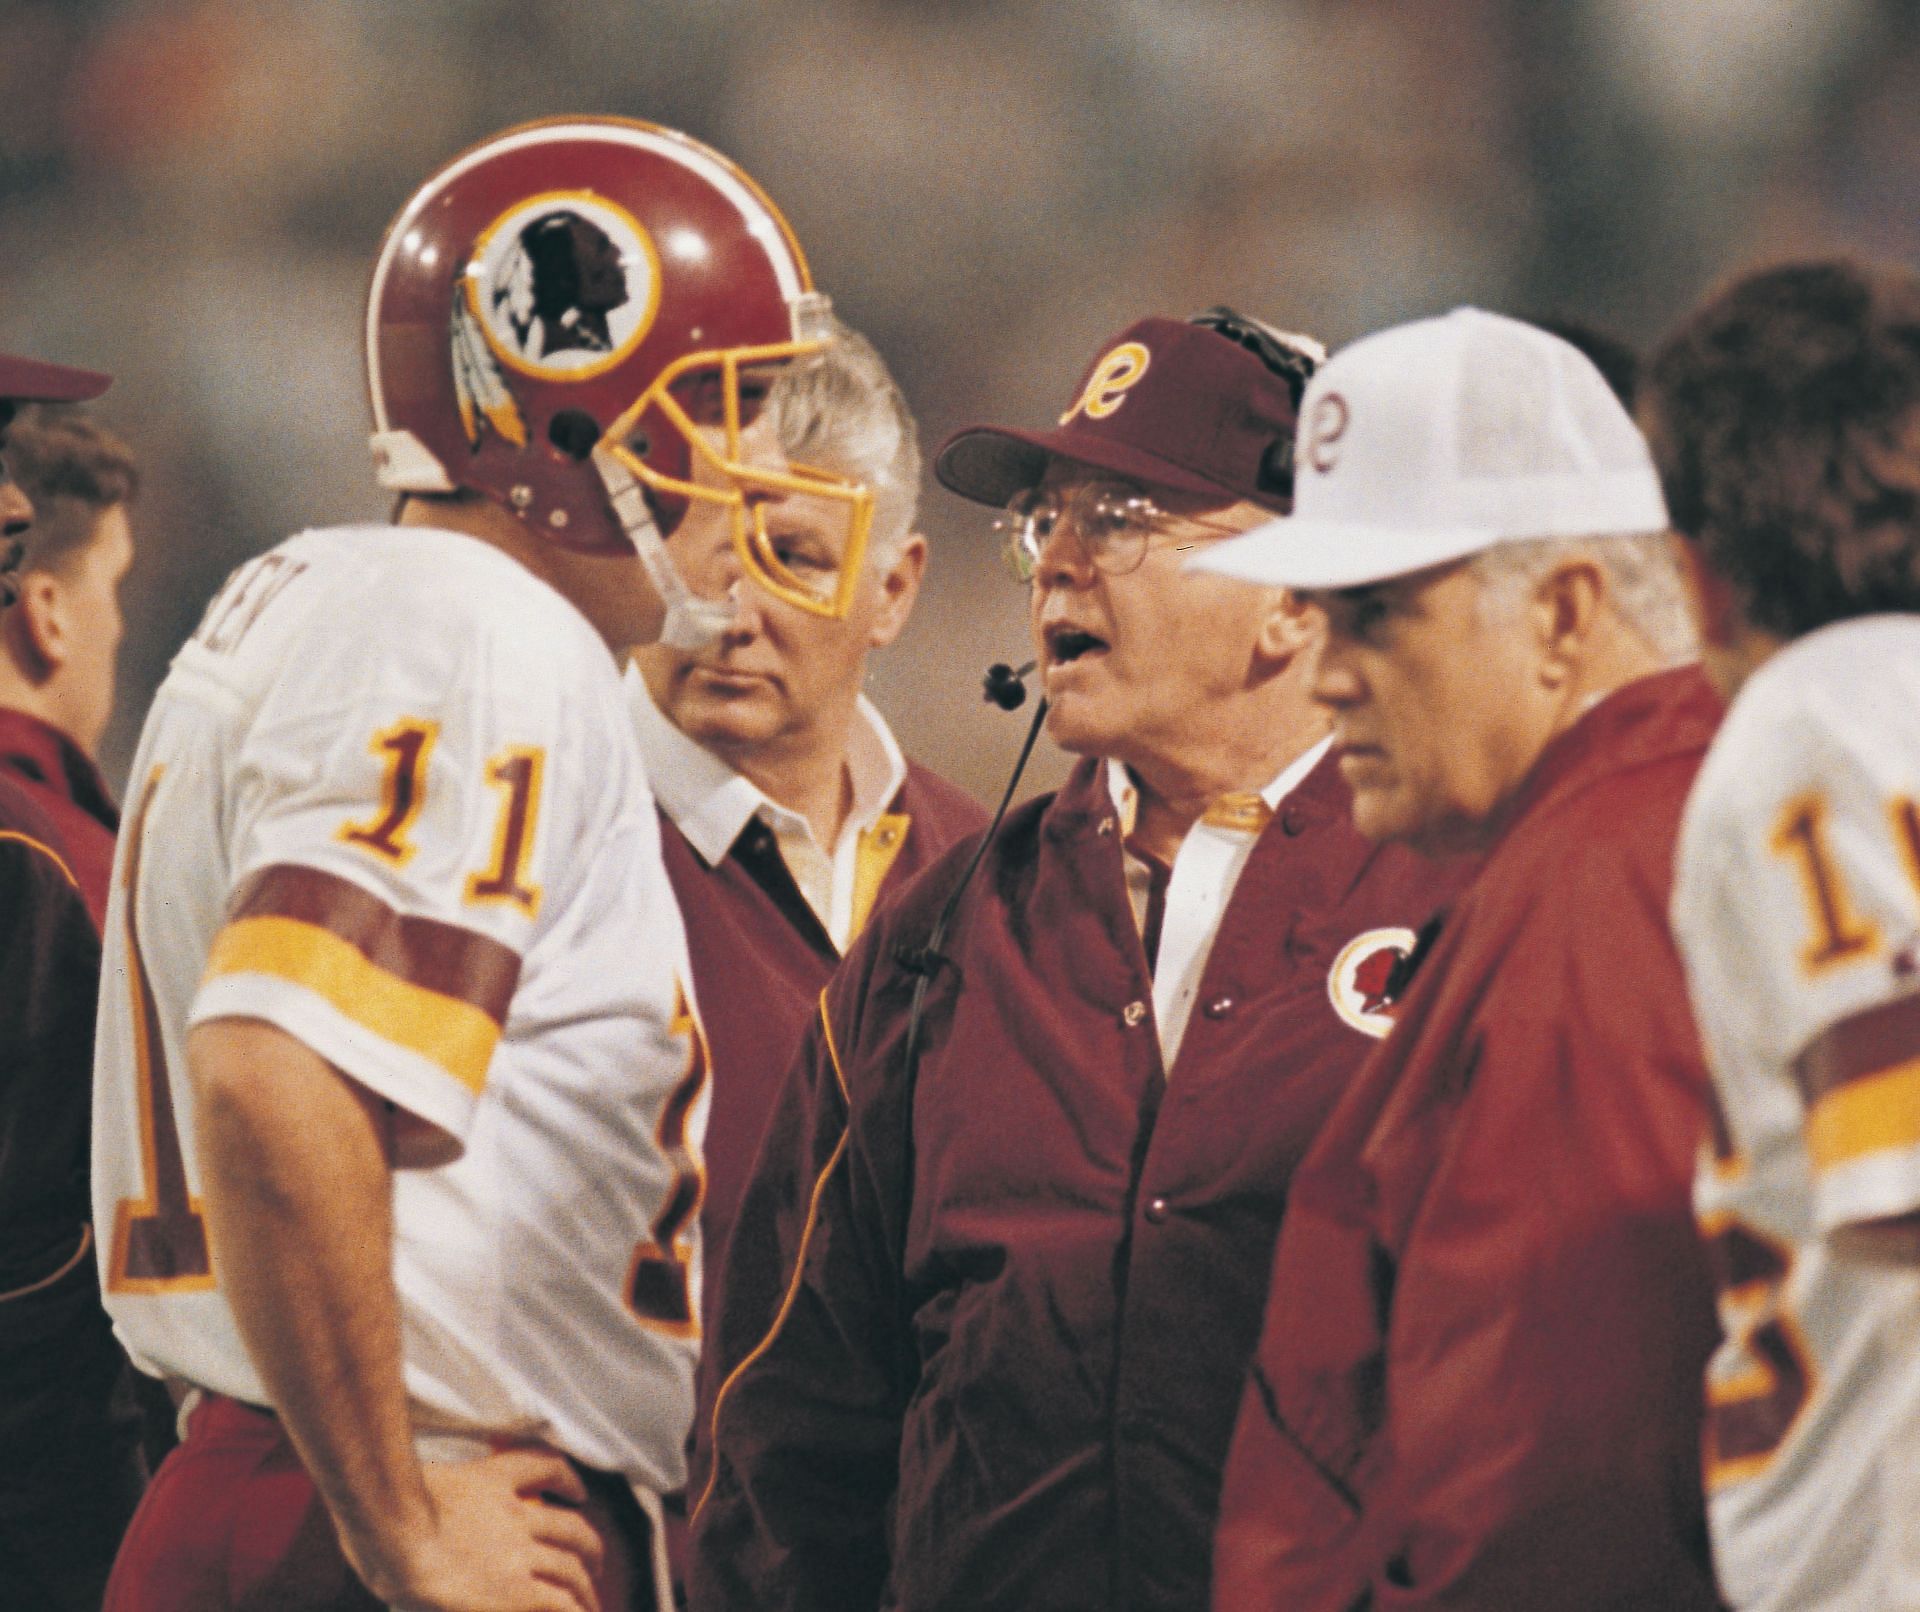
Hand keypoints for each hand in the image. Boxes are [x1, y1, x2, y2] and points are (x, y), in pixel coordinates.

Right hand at [356, 1446, 607, 1611]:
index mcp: (491, 1482)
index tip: (578, 1491)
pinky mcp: (515, 1593)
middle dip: (589, 1548)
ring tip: (589, 1604)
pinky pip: (558, 1604)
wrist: (391, 1531)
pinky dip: (574, 1611)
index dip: (567, 1480)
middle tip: (594, 1563)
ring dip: (585, 1588)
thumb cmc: (383, 1512)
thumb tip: (415, 1504)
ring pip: (571, 1568)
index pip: (543, 1467)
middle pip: (570, 1529)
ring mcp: (518, 1554)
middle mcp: (516, 1516)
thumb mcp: (412, 1487)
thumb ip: (429, 1497)